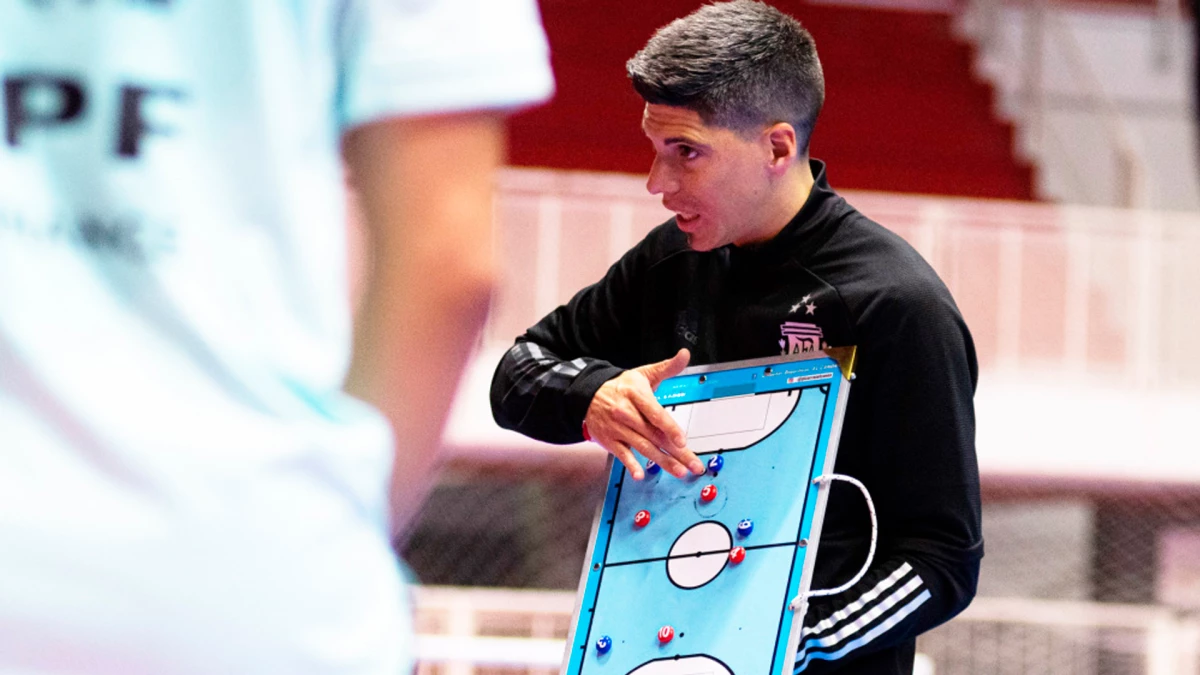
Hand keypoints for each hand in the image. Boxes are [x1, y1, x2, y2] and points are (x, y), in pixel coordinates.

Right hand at [584, 348, 705, 479]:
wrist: (588, 394)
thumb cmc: (621, 386)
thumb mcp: (643, 374)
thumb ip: (667, 367)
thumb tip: (684, 354)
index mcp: (637, 395)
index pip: (656, 414)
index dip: (670, 428)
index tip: (682, 441)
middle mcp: (627, 413)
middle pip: (655, 435)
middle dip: (676, 452)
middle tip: (693, 465)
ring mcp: (618, 428)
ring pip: (643, 447)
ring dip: (662, 462)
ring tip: (679, 471)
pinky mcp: (610, 440)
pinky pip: (622, 454)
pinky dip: (630, 464)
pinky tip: (639, 475)